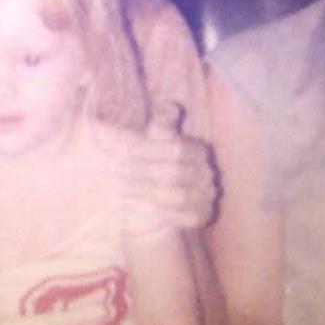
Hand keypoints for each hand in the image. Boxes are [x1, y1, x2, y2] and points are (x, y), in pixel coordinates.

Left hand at [120, 116, 219, 231]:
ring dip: (147, 192)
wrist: (167, 199)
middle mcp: (207, 173)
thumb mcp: (158, 141)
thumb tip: (168, 106)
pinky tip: (144, 207)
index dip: (149, 150)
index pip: (176, 148)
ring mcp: (207, 196)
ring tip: (122, 188)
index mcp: (199, 150)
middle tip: (116, 171)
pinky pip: (184, 217)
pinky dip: (164, 213)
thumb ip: (162, 125)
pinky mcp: (202, 217)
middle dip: (142, 172)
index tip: (124, 151)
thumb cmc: (159, 163)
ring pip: (178, 196)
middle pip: (175, 172)